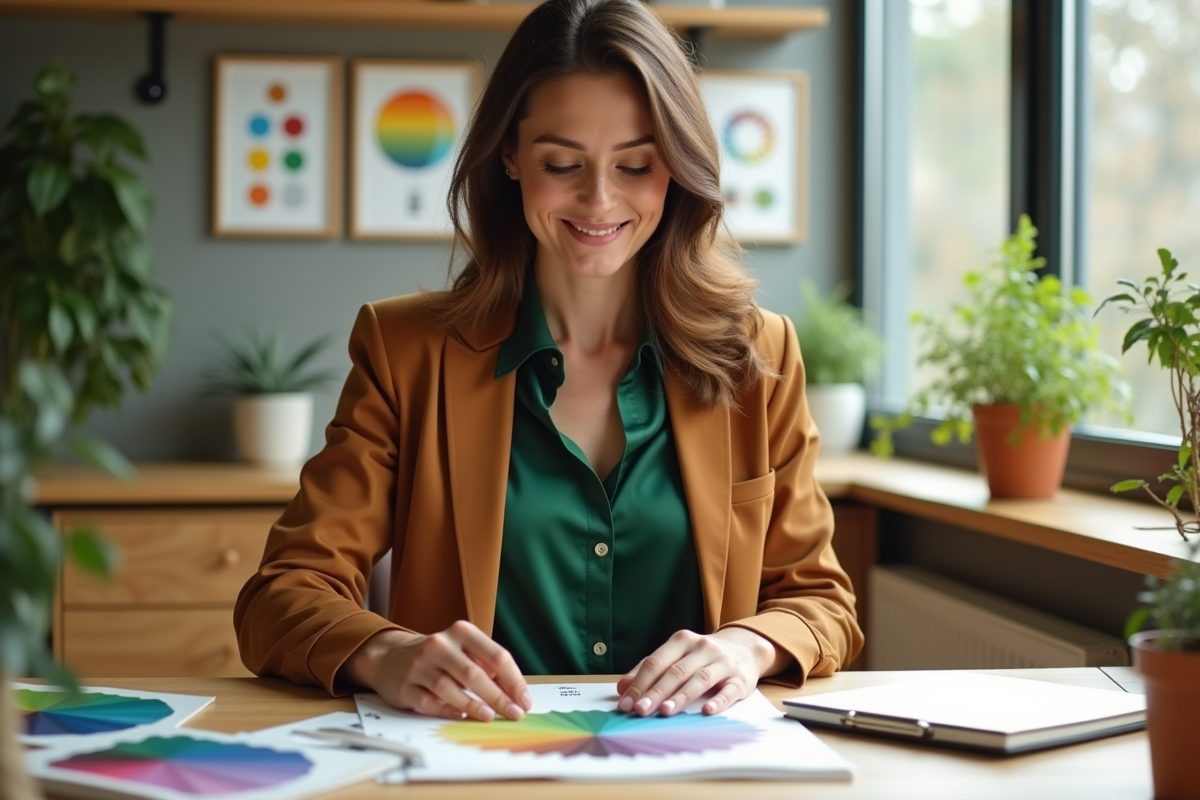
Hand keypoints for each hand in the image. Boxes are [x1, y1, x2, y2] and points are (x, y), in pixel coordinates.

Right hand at [340, 620, 530, 721]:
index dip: (514, 680)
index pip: (496, 656)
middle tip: (514, 713)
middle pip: (475, 674)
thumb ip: (488, 667)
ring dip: (473, 705)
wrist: (390, 655)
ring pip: (451, 688)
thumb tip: (515, 694)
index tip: (524, 700)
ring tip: (489, 716)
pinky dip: (447, 710)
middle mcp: (440, 645)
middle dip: (499, 697)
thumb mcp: (463, 650)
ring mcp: (421, 665)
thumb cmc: (438, 656)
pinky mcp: (406, 685)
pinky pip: (430, 701)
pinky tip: (461, 716)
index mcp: (462, 632)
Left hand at [615, 628, 779, 716]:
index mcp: (682, 641)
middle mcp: (702, 648)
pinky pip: (729, 690)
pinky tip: (707, 711)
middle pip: (675, 671)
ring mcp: (722, 662)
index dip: (639, 683)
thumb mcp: (676, 656)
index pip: (656, 662)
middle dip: (655, 692)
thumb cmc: (703, 656)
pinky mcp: (740, 679)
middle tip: (640, 711)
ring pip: (699, 679)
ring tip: (665, 711)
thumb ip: (650, 670)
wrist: (746, 648)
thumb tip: (622, 688)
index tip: (626, 703)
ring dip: (681, 696)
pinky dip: (718, 701)